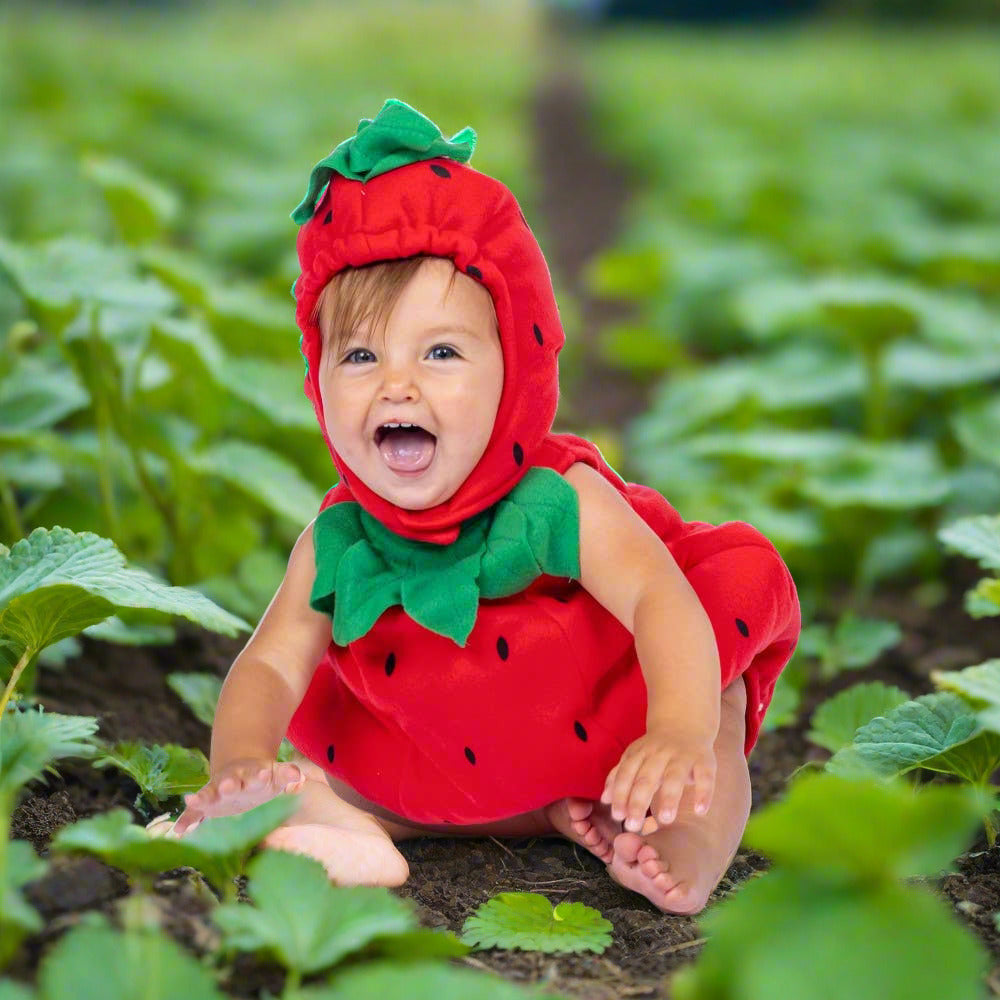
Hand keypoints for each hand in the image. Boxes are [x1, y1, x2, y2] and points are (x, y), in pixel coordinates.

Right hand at [172, 758, 303, 835]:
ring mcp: (217, 792)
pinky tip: (179, 831)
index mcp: (252, 776)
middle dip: (229, 785)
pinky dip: (187, 819)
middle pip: (231, 782)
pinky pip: (194, 812)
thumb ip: (288, 774)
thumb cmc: (262, 778)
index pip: (256, 775)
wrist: (239, 771)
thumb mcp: (277, 775)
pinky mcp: (207, 804)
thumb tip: (299, 776)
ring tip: (192, 800)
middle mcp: (233, 781)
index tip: (263, 774)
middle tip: (227, 785)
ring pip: (209, 794)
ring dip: (202, 798)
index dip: (259, 776)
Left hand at [600, 730, 715, 832]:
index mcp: (640, 753)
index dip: (621, 794)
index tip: (617, 816)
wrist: (684, 723)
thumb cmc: (655, 750)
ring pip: (675, 777)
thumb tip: (605, 800)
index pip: (626, 774)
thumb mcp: (635, 757)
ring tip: (665, 820)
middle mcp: (660, 753)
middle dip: (638, 802)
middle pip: (647, 778)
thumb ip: (619, 776)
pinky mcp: (704, 760)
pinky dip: (704, 793)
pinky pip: (705, 776)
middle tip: (633, 826)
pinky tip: (700, 811)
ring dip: (669, 798)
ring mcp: (683, 756)